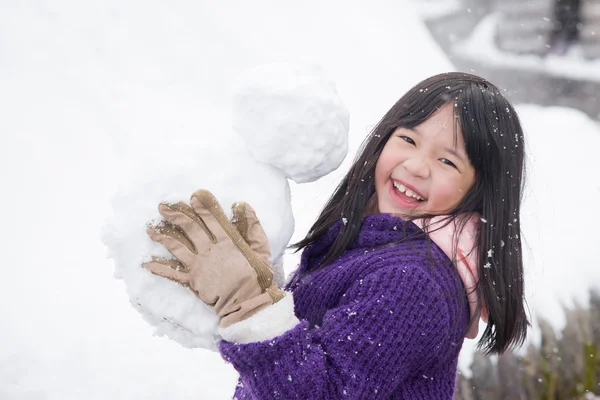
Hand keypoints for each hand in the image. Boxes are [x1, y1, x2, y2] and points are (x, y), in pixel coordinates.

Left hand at [142, 189, 283, 327]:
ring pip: (177, 247)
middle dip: (174, 215)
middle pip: (189, 228)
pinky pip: (172, 273)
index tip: (193, 196)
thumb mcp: (261, 249)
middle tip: (161, 206)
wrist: (246, 303)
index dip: (202, 207)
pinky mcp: (192, 281)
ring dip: (162, 237)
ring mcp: (199, 265)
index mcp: (227, 241)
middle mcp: (209, 250)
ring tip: (150, 229)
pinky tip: (146, 263)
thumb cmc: (257, 277)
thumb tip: (242, 205)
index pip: (212, 219)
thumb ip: (253, 226)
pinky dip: (159, 268)